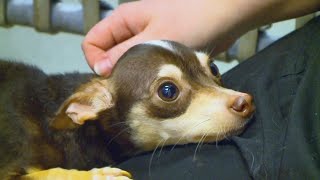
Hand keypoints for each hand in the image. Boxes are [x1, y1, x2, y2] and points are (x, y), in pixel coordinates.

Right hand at [82, 0, 319, 75]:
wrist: (226, 16)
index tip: (112, 77)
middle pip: (107, 54)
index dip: (96, 61)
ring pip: (126, 62)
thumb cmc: (192, 20)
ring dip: (132, 75)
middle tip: (131, 86)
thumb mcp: (154, 40)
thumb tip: (100, 69)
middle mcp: (131, 30)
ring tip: (146, 85)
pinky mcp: (159, 49)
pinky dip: (146, 75)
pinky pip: (143, 65)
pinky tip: (157, 83)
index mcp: (123, 21)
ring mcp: (145, 40)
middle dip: (114, 71)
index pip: (92, 42)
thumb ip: (124, 54)